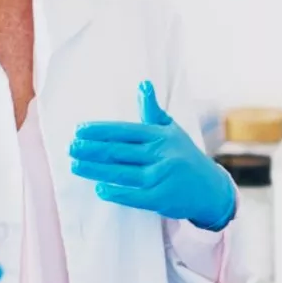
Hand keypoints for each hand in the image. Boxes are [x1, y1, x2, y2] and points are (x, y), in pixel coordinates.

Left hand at [70, 80, 236, 230]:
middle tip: (71, 147)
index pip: (125, 131)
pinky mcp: (161, 198)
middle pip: (119, 151)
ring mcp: (161, 177)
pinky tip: (99, 188)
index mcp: (160, 135)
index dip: (101, 131)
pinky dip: (116, 192)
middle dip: (92, 149)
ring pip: (121, 172)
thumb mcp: (172, 130)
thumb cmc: (185, 156)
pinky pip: (133, 196)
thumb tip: (143, 84)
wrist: (210, 189)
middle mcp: (161, 154)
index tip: (79, 130)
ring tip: (75, 165)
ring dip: (95, 169)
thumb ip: (153, 111)